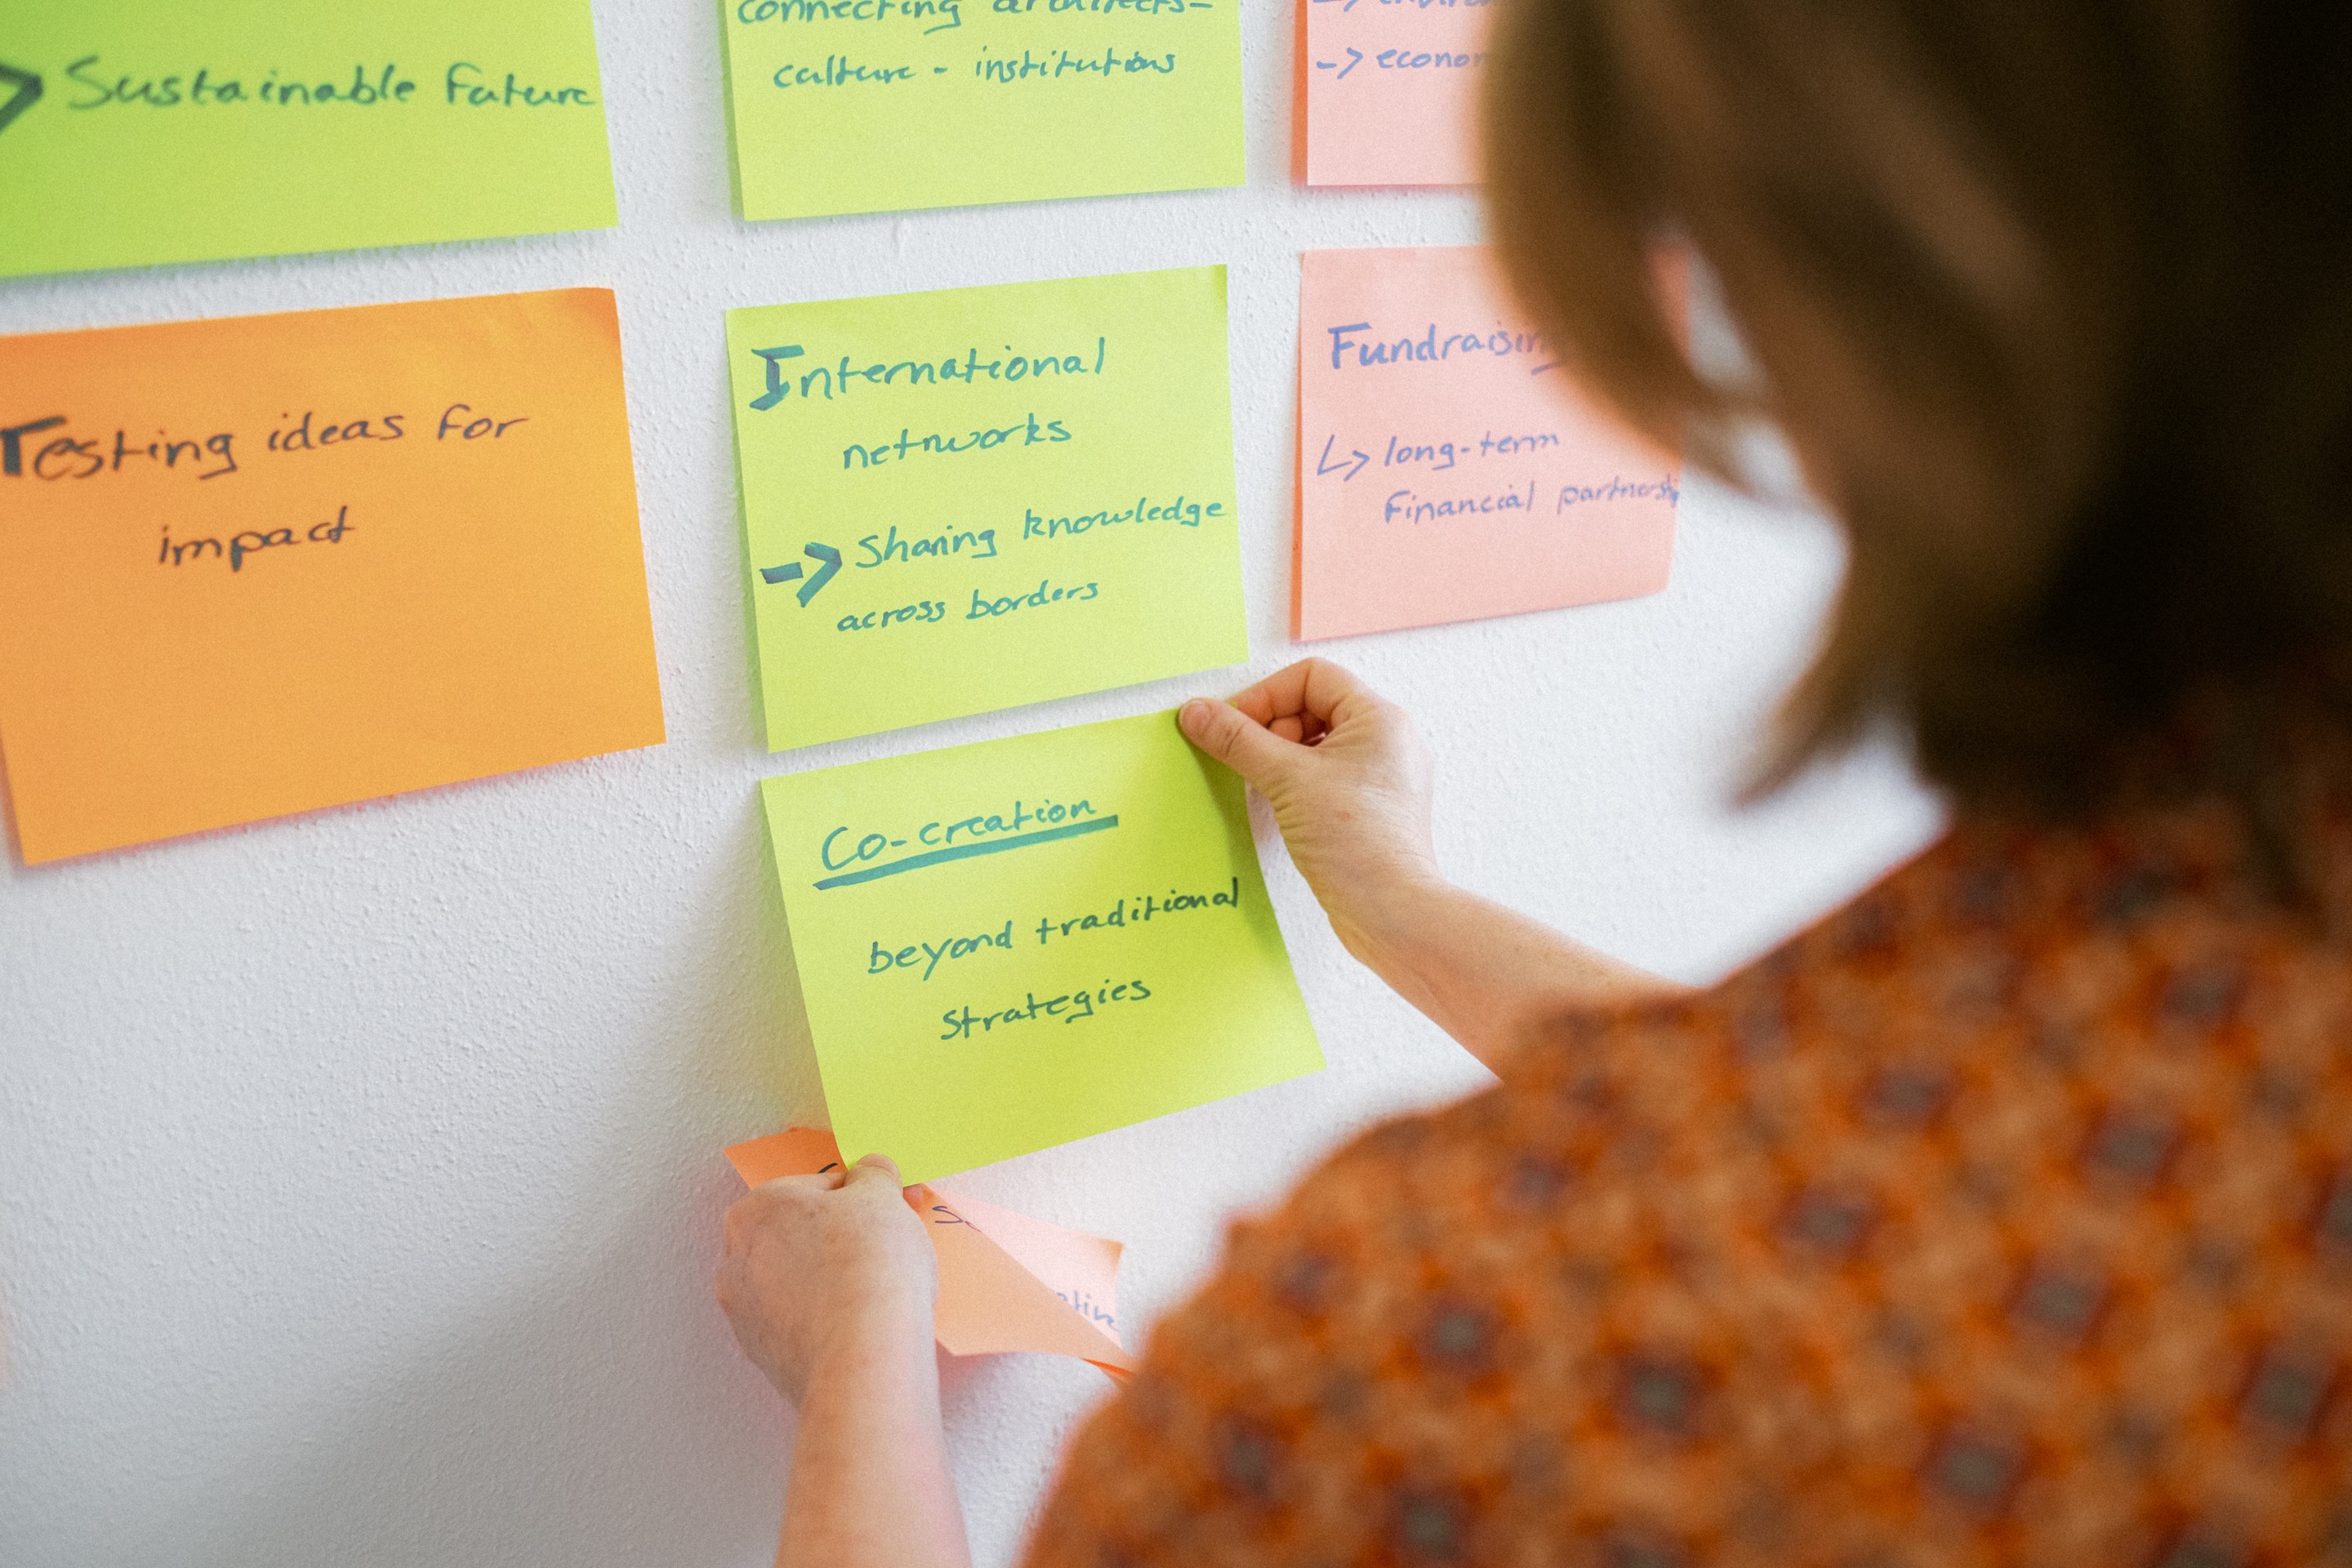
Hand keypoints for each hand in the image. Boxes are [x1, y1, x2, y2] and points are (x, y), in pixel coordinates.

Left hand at [716, 1154, 936, 1406]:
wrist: (863, 1357)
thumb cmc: (866, 1268)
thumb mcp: (881, 1196)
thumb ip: (873, 1176)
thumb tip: (871, 1172)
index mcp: (753, 1211)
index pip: (816, 1188)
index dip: (862, 1198)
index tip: (889, 1211)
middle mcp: (735, 1262)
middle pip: (800, 1235)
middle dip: (840, 1238)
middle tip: (886, 1247)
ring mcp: (746, 1316)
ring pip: (798, 1283)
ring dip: (830, 1281)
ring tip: (875, 1290)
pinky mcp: (765, 1358)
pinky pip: (800, 1324)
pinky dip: (825, 1321)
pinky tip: (858, 1323)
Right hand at [1179, 658, 1439, 957]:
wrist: (1392, 912)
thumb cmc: (1357, 843)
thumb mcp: (1286, 780)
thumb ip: (1237, 740)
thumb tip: (1197, 712)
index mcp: (1379, 717)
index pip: (1312, 677)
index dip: (1267, 696)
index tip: (1234, 727)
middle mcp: (1389, 740)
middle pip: (1315, 707)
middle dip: (1273, 729)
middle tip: (1248, 760)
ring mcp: (1384, 777)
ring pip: (1319, 745)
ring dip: (1283, 758)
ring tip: (1267, 788)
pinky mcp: (1374, 809)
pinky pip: (1328, 777)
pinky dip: (1299, 783)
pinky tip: (1283, 809)